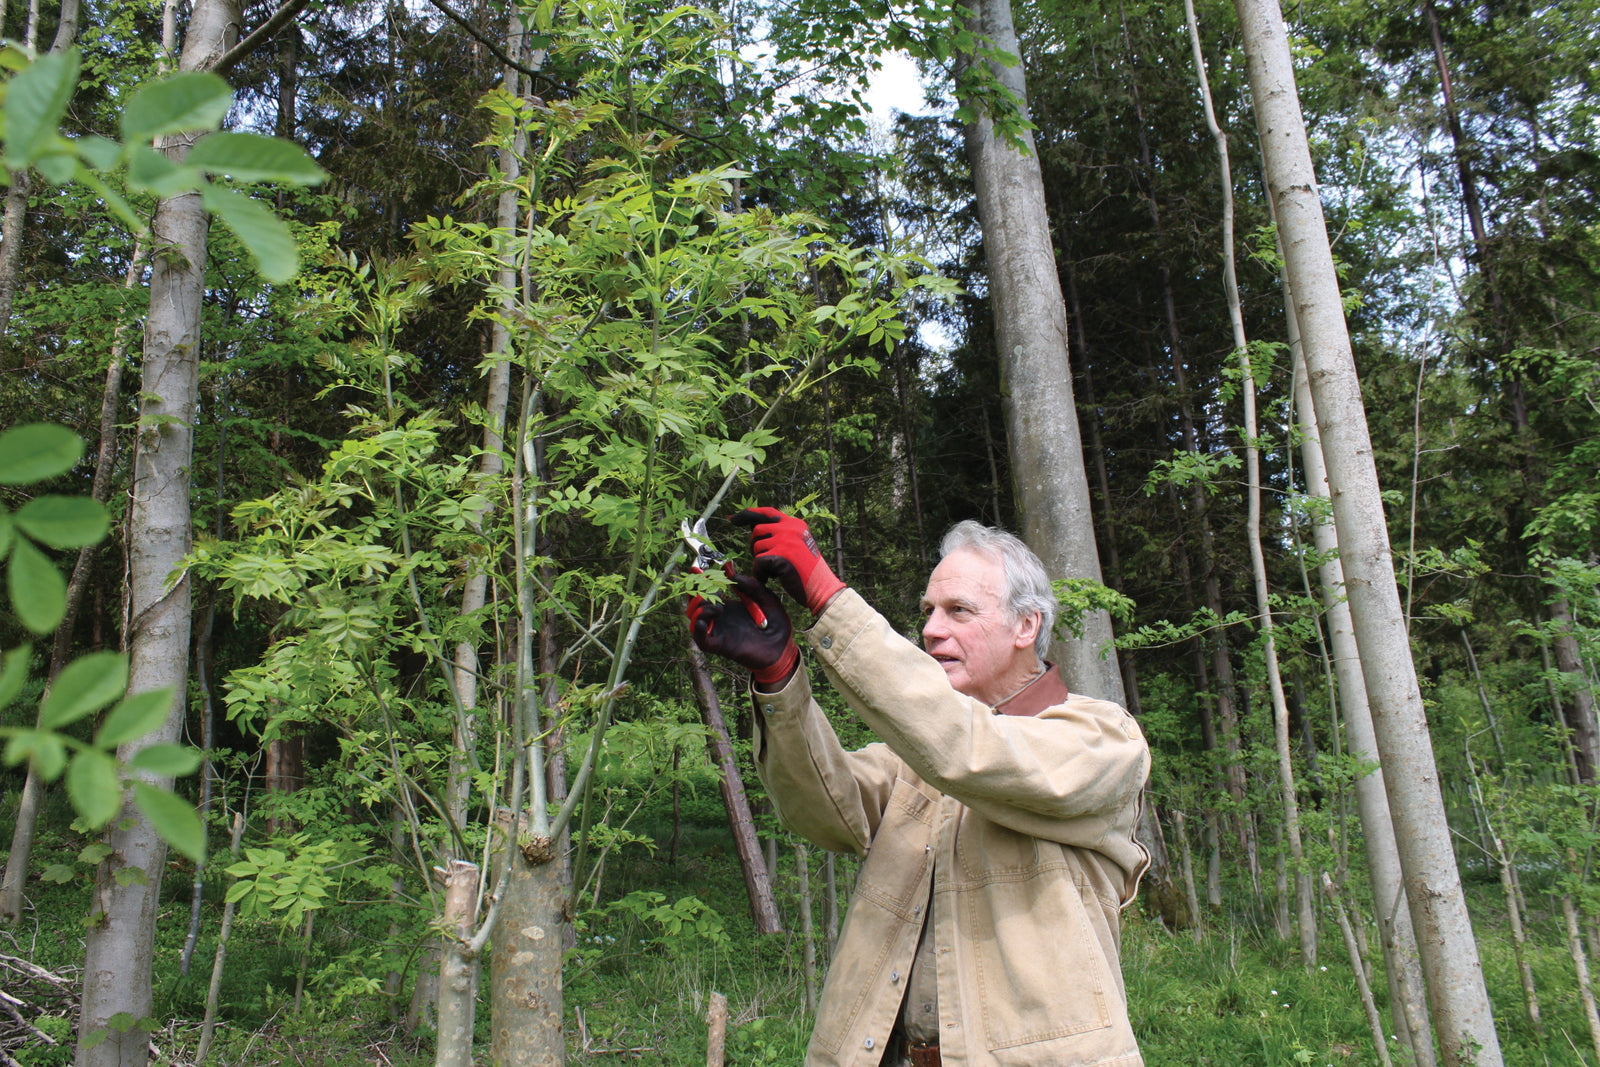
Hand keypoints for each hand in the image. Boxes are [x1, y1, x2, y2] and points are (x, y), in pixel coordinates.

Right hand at [688, 572, 798, 685]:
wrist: (782, 646)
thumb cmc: (776, 623)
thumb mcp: (766, 598)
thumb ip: (752, 586)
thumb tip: (733, 575)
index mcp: (728, 605)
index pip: (706, 591)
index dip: (699, 580)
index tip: (698, 568)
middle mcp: (720, 618)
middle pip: (695, 604)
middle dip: (698, 593)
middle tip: (714, 590)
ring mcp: (719, 631)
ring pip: (694, 619)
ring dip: (699, 610)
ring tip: (718, 608)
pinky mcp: (721, 646)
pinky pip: (701, 640)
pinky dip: (697, 629)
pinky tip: (703, 621)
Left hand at [731, 507, 846, 614]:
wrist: (822, 588)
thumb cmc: (807, 572)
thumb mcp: (797, 545)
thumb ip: (779, 535)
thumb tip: (753, 528)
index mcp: (795, 524)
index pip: (767, 512)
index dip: (748, 514)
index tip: (733, 518)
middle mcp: (791, 527)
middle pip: (757, 530)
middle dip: (755, 547)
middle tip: (765, 563)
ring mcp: (786, 540)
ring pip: (756, 547)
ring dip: (760, 563)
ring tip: (775, 572)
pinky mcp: (781, 555)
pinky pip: (758, 562)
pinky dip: (761, 574)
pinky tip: (772, 579)